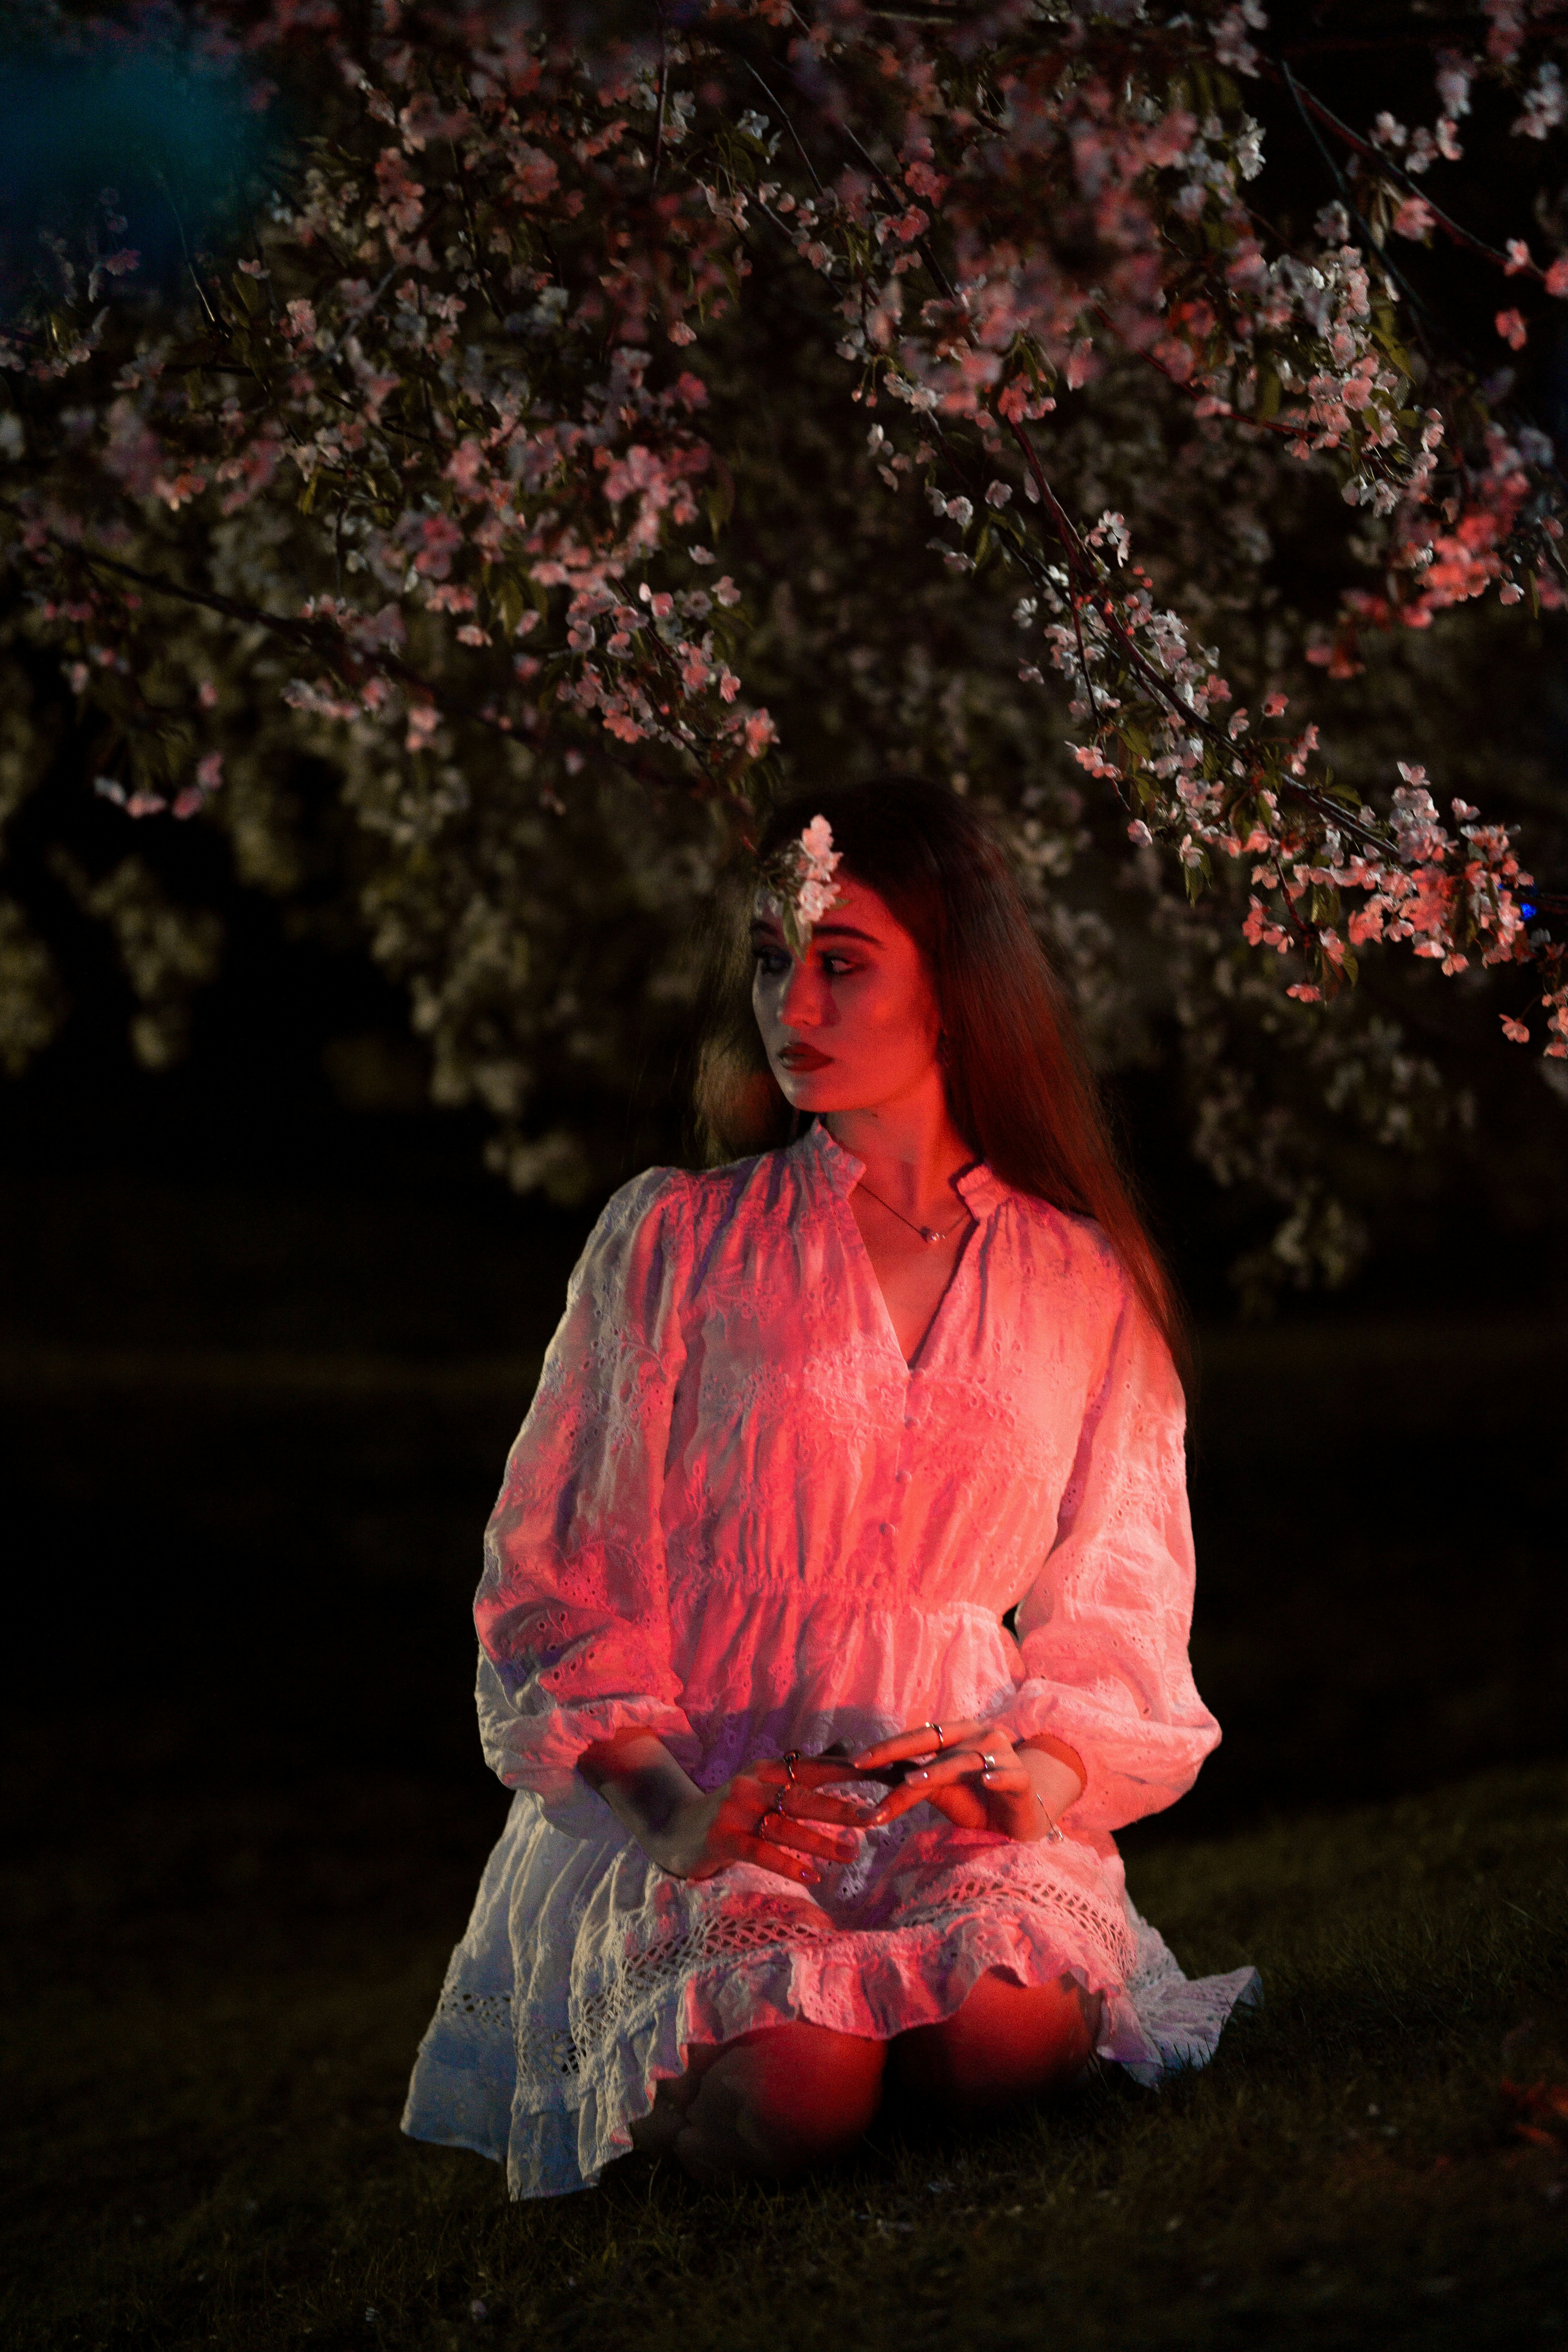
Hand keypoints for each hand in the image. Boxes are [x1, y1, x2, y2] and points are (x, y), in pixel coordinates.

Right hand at [579, 1730, 867, 1888]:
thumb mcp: (766, 1784)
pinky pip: (761, 1852)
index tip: (883, 1776)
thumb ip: (805, 1770)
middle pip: (804, 1795)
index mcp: (767, 1769)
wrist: (677, 1829)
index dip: (849, 1772)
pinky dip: (788, 1864)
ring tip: (852, 1853)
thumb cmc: (734, 1809)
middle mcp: (753, 1784)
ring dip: (821, 1841)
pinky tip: (812, 1876)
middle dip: (843, 1807)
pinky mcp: (723, 1838)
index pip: (814, 1768)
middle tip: (878, 1817)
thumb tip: (847, 1750)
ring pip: (786, 1826)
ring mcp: (736, 1811)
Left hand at [849, 1718, 1079, 1842]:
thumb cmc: (974, 1800)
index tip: (855, 1761)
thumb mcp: (939, 1791)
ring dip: (939, 1770)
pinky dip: (998, 1776)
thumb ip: (912, 1780)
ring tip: (912, 1782)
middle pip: (935, 1740)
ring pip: (965, 1761)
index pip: (917, 1737)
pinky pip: (1010, 1775)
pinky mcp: (1022, 1779)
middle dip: (898, 1751)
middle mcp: (979, 1737)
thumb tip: (871, 1773)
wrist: (1016, 1820)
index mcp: (957, 1734)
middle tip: (867, 1764)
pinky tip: (986, 1780)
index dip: (887, 1747)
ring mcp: (1003, 1755)